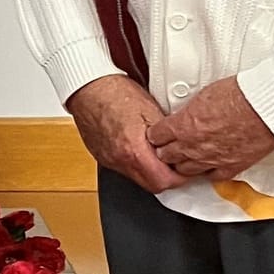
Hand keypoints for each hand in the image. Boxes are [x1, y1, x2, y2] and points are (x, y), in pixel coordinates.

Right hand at [65, 75, 181, 194]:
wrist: (88, 87)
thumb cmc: (115, 93)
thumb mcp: (151, 110)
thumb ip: (167, 135)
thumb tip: (181, 147)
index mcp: (133, 151)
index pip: (163, 181)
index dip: (180, 177)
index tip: (186, 168)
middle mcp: (119, 161)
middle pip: (151, 186)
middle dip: (167, 178)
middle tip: (175, 163)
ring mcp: (109, 160)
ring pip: (137, 178)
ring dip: (150, 170)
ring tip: (156, 151)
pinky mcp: (102, 156)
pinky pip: (123, 168)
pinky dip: (135, 162)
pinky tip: (138, 146)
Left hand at [144, 76, 273, 180]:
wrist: (265, 107)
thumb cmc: (240, 95)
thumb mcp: (204, 94)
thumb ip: (190, 111)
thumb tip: (186, 115)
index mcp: (183, 126)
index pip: (156, 136)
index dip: (156, 134)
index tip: (158, 134)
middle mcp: (193, 146)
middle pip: (166, 156)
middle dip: (165, 150)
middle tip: (168, 147)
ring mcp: (210, 160)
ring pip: (185, 170)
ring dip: (183, 163)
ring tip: (185, 157)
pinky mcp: (230, 168)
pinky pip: (211, 177)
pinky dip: (208, 172)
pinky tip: (208, 166)